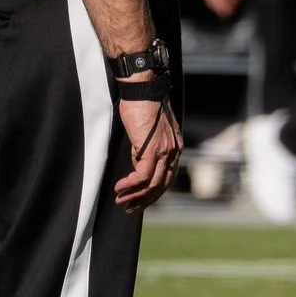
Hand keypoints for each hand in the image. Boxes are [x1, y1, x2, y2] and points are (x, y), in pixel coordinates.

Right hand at [113, 95, 182, 209]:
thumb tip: (138, 162)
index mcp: (175, 147)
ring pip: (152, 184)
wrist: (143, 89)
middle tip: (129, 207)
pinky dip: (130, 185)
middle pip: (161, 185)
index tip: (139, 200)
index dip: (152, 192)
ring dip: (134, 195)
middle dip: (144, 200)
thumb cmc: (142, 105)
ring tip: (120, 200)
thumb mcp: (148, 131)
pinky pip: (142, 176)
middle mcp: (174, 152)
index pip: (166, 178)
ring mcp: (165, 152)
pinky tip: (120, 188)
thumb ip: (147, 147)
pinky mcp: (152, 150)